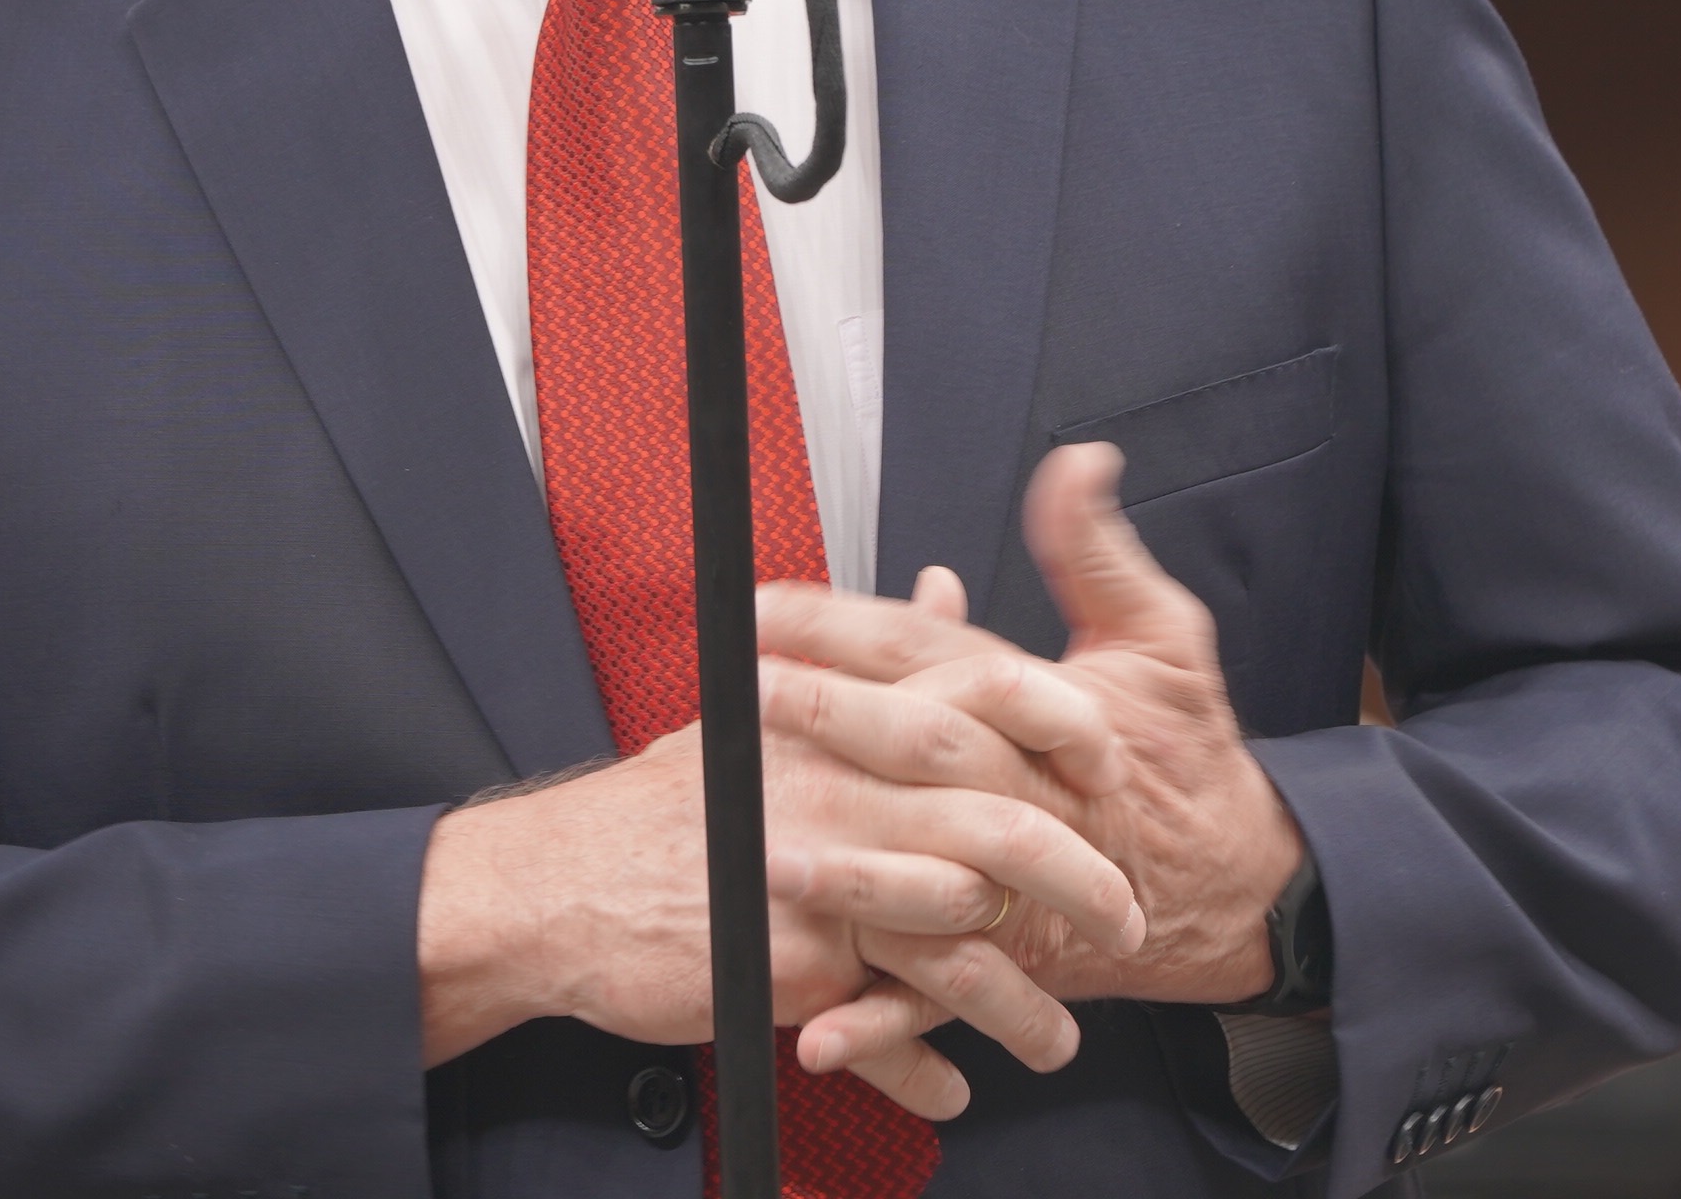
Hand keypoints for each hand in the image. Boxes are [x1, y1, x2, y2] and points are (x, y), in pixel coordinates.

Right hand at [416, 704, 1143, 1121]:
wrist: (556, 884)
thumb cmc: (667, 806)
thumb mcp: (767, 714)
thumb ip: (870, 659)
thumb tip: (946, 593)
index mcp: (837, 712)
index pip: (980, 689)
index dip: (1061, 723)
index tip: (1111, 767)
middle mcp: (838, 781)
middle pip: (997, 817)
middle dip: (1080, 875)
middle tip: (1124, 916)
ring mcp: (819, 871)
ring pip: (961, 934)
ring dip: (1023, 999)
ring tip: (1057, 1038)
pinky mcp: (792, 957)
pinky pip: (888, 1021)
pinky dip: (924, 1065)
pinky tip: (951, 1087)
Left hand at [756, 442, 1304, 1083]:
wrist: (1239, 886)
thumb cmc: (1186, 755)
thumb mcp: (1159, 637)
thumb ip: (1098, 552)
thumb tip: (1079, 461)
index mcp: (1052, 710)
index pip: (936, 653)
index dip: (848, 625)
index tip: (766, 606)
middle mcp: (1032, 796)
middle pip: (928, 748)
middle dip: (832, 719)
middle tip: (747, 694)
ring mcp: (1023, 888)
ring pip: (933, 879)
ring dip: (852, 874)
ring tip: (766, 857)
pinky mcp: (1020, 963)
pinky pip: (948, 1001)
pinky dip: (890, 1021)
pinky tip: (827, 1033)